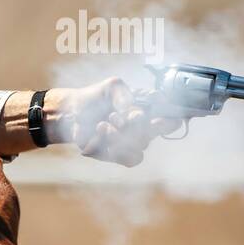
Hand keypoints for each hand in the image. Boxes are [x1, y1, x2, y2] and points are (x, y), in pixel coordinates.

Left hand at [50, 78, 183, 166]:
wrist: (72, 111)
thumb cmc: (96, 97)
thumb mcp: (112, 86)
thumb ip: (124, 93)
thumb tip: (129, 109)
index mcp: (147, 114)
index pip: (172, 121)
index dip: (170, 121)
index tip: (155, 117)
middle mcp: (142, 131)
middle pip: (152, 134)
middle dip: (134, 124)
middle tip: (115, 115)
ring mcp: (128, 145)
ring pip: (139, 149)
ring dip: (121, 136)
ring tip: (104, 124)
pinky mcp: (114, 155)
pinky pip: (124, 158)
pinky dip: (110, 145)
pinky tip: (98, 132)